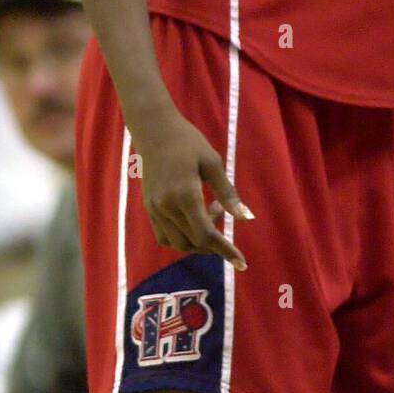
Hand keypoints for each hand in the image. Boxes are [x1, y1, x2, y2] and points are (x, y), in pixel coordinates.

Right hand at [135, 110, 252, 269]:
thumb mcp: (213, 163)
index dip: (225, 250)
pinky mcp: (148, 208)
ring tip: (209, 213)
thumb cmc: (188, 142)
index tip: (241, 262)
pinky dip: (180, 239)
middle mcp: (167, 207)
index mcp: (185, 195)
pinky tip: (192, 223)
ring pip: (178, 243)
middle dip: (214, 243)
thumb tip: (245, 218)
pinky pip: (163, 236)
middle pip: (193, 242)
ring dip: (198, 241)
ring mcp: (155, 210)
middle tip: (222, 213)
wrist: (154, 130)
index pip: (207, 234)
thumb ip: (228, 193)